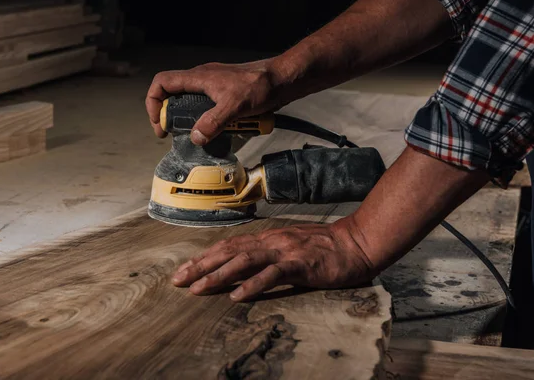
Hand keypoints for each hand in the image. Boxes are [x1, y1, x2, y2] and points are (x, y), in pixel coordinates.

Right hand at [145, 59, 285, 144]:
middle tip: (173, 134)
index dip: (154, 102)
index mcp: (199, 77)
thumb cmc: (260, 85)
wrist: (283, 79)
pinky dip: (208, 118)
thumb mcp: (235, 106)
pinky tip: (218, 130)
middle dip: (170, 116)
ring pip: (191, 102)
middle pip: (173, 95)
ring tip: (197, 135)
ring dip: (191, 119)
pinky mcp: (225, 93)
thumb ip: (214, 122)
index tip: (160, 123)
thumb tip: (196, 137)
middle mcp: (202, 79)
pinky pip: (208, 106)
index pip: (162, 83)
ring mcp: (214, 85)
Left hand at [171, 222, 375, 300]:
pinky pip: (272, 275)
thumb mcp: (291, 244)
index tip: (184, 268)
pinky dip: (253, 285)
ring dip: (219, 275)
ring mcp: (284, 251)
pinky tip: (237, 296)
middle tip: (177, 279)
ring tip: (198, 288)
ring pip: (244, 261)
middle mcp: (271, 241)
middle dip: (201, 265)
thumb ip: (269, 251)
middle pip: (229, 251)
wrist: (355, 242)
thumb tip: (245, 263)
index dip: (205, 256)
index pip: (229, 245)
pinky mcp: (299, 265)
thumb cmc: (324, 246)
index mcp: (267, 237)